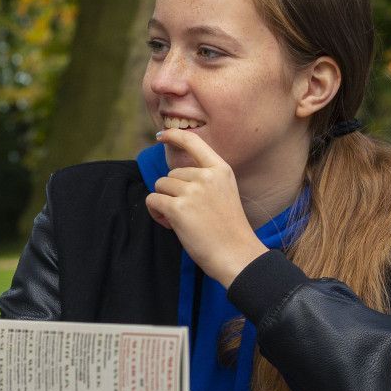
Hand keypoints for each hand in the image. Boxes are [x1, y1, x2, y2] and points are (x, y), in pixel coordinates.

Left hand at [146, 129, 269, 286]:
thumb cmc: (229, 230)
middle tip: (188, 213)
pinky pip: (153, 200)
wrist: (237, 255)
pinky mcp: (178, 208)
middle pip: (172, 173)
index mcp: (221, 170)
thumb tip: (171, 178)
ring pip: (161, 186)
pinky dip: (155, 212)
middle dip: (173, 192)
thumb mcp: (224, 194)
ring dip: (163, 202)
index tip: (161, 136)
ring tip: (180, 220)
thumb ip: (204, 181)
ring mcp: (192, 191)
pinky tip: (168, 223)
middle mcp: (206, 176)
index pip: (193, 142)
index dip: (174, 136)